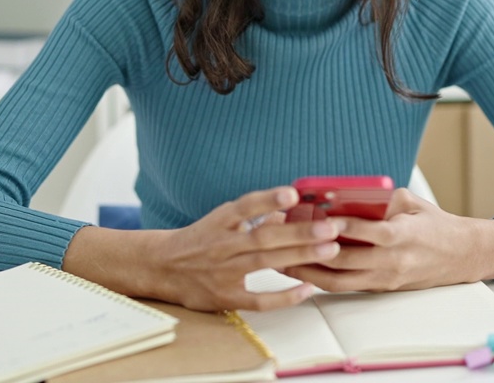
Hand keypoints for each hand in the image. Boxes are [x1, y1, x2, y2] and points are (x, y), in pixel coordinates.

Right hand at [143, 186, 344, 311]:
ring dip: (299, 256)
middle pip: (263, 237)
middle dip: (299, 233)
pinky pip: (258, 300)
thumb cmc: (200, 239)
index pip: (244, 207)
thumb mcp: (222, 220)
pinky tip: (308, 288)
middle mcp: (221, 245)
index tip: (293, 194)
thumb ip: (255, 215)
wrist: (162, 267)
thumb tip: (290, 208)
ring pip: (264, 263)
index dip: (267, 199)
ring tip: (330, 249)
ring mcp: (223, 273)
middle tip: (331, 227)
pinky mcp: (226, 298)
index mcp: (219, 222)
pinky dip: (284, 296)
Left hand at [280, 188, 493, 292]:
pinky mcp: (379, 289)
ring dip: (307, 270)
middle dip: (311, 248)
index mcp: (403, 235)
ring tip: (281, 257)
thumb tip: (345, 193)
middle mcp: (392, 262)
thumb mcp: (412, 203)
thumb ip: (381, 199)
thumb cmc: (434, 224)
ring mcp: (384, 279)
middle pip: (344, 259)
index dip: (339, 225)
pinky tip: (300, 269)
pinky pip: (344, 286)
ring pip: (338, 280)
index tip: (313, 214)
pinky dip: (319, 278)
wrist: (460, 256)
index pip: (367, 231)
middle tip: (285, 234)